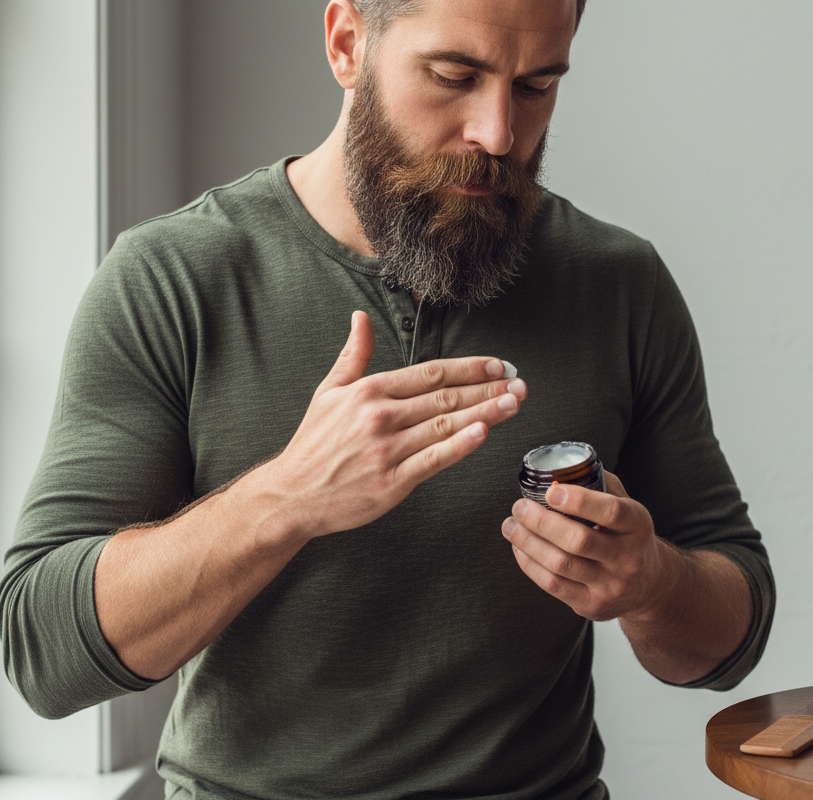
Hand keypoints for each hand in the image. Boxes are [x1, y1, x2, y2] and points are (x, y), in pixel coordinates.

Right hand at [263, 310, 526, 537]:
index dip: (469, 368)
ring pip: (445, 425)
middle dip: (487, 388)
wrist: (293, 494)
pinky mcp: (392, 482)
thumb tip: (360, 318)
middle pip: (445, 397)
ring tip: (513, 403)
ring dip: (485, 412)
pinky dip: (460, 445)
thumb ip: (353, 354)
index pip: (430, 373)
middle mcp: (380, 416)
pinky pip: (433, 460)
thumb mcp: (329, 391)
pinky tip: (483, 433)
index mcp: (369, 391)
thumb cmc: (313, 443)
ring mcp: (387, 450)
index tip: (497, 365)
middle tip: (519, 382)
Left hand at [501, 471, 668, 622]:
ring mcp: (611, 586)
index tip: (550, 491)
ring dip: (528, 542)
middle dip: (541, 522)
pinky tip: (519, 548)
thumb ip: (599, 484)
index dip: (578, 500)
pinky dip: (530, 564)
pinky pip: (553, 585)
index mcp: (637, 525)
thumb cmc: (627, 536)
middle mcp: (628, 558)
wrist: (650, 585)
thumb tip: (561, 466)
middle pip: (578, 540)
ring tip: (510, 526)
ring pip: (561, 564)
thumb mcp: (627, 507)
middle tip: (518, 507)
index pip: (611, 511)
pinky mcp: (593, 605)